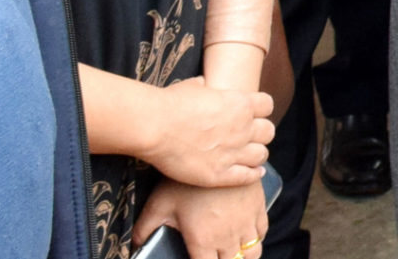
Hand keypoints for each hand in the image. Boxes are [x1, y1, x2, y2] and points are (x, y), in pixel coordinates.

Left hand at [134, 177, 267, 258]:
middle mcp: (228, 236)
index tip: (198, 257)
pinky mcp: (258, 205)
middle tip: (213, 254)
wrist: (216, 150)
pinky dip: (255, 237)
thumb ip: (145, 228)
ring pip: (252, 252)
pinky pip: (262, 231)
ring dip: (242, 254)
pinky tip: (244, 232)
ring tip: (231, 250)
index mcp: (204, 241)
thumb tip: (135, 244)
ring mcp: (246, 221)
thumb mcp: (159, 204)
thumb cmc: (183, 179)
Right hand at [140, 76, 272, 186]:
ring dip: (257, 155)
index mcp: (240, 103)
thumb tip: (202, 84)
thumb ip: (203, 87)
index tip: (254, 114)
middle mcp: (242, 128)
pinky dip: (253, 174)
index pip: (267, 105)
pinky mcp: (219, 174)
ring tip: (251, 156)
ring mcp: (232, 152)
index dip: (261, 110)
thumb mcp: (191, 87)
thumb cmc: (169, 103)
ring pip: (261, 155)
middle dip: (261, 133)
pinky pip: (247, 176)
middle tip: (251, 137)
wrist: (154, 126)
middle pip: (268, 131)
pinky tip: (255, 173)